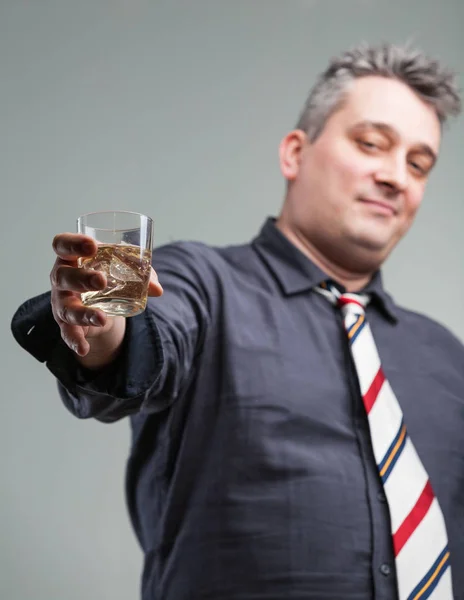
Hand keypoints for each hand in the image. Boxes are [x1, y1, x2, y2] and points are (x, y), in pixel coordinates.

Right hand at [50, 232, 162, 356]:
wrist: (102, 301)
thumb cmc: (110, 275)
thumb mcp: (125, 270)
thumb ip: (142, 274)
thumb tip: (157, 289)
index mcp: (72, 256)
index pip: (63, 244)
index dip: (74, 243)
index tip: (92, 245)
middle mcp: (61, 277)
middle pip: (62, 276)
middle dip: (81, 278)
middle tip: (101, 281)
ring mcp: (62, 301)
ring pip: (66, 307)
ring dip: (83, 314)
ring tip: (101, 318)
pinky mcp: (66, 322)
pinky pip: (67, 332)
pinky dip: (76, 341)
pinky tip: (84, 348)